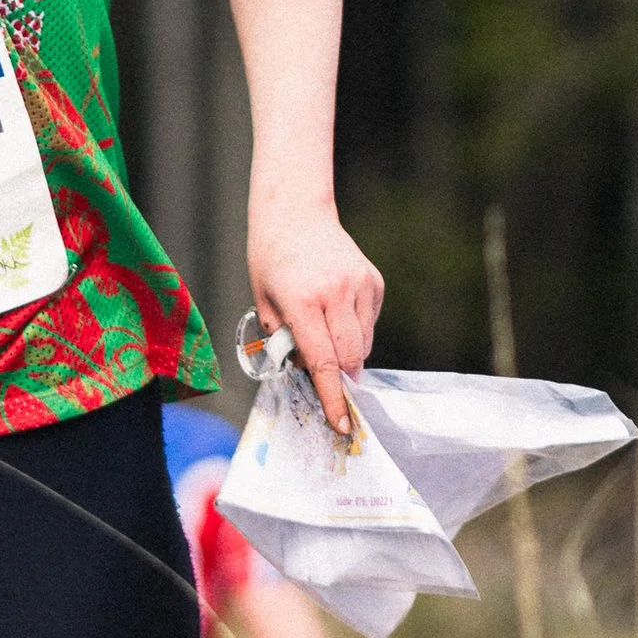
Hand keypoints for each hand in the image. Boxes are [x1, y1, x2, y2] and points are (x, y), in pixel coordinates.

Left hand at [249, 196, 382, 434]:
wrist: (295, 213)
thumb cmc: (270, 259)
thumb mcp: (264, 302)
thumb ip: (283, 340)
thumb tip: (305, 372)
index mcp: (303, 301)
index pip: (324, 362)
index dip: (333, 398)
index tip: (342, 424)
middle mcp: (336, 293)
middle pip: (351, 358)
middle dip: (342, 379)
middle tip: (327, 382)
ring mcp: (359, 285)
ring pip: (364, 344)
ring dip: (348, 354)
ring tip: (324, 334)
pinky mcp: (374, 281)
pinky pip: (369, 323)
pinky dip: (356, 331)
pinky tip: (336, 313)